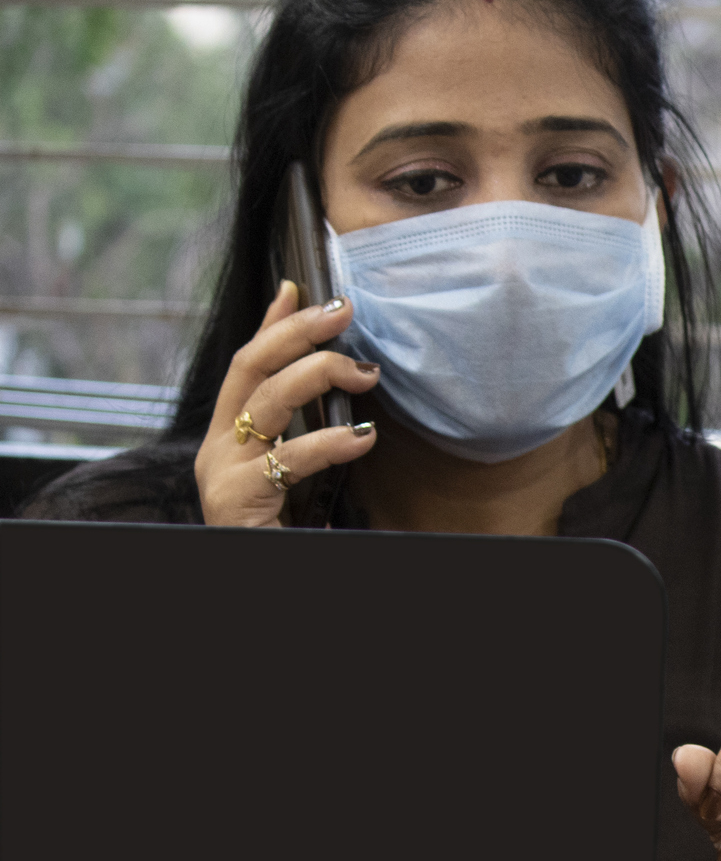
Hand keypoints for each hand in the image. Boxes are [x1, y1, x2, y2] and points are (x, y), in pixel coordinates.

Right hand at [197, 281, 380, 526]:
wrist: (264, 571)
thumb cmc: (287, 528)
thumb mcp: (301, 466)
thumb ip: (309, 424)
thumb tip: (336, 372)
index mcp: (228, 437)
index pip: (248, 363)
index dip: (275, 323)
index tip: (306, 288)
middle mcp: (216, 448)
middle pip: (251, 368)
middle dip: (297, 332)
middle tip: (344, 312)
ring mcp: (220, 474)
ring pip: (266, 401)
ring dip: (318, 374)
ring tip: (364, 372)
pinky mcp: (235, 500)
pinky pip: (285, 459)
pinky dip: (329, 442)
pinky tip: (363, 436)